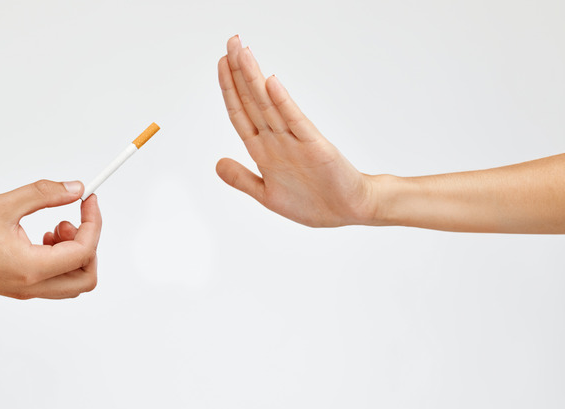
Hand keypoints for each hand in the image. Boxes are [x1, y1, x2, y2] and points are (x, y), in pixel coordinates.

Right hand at [0, 180, 101, 298]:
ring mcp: (24, 289)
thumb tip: (74, 189)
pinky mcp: (17, 286)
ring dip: (73, 253)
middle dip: (90, 245)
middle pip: (85, 278)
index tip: (88, 201)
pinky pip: (53, 280)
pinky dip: (58, 258)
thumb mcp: (3, 205)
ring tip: (54, 227)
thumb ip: (44, 195)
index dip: (93, 223)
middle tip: (77, 218)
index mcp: (30, 268)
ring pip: (70, 282)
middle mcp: (30, 285)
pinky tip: (40, 236)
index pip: (83, 252)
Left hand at [216, 36, 377, 226]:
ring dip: (254, 78)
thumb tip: (217, 164)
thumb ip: (242, 179)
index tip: (221, 63)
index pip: (241, 113)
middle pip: (252, 101)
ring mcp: (295, 141)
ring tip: (243, 52)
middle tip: (230, 41)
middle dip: (238, 72)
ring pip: (269, 105)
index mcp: (264, 151)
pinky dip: (283, 103)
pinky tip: (271, 82)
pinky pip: (296, 122)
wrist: (348, 211)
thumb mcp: (267, 195)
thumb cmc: (312, 203)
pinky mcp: (315, 147)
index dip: (229, 89)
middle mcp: (277, 140)